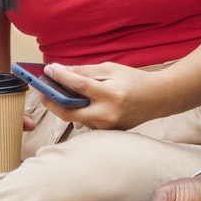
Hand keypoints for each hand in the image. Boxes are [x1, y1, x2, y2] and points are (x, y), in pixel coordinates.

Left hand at [32, 61, 160, 130]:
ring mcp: (108, 126)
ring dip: (65, 107)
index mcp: (111, 94)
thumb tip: (61, 70)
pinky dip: (80, 112)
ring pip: (77, 119)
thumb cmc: (135, 80)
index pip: (79, 86)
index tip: (48, 70)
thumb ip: (86, 72)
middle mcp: (108, 113)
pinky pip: (86, 122)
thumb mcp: (112, 69)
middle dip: (51, 103)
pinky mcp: (108, 132)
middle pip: (69, 113)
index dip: (61, 77)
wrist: (158, 98)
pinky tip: (79, 103)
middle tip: (42, 92)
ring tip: (58, 94)